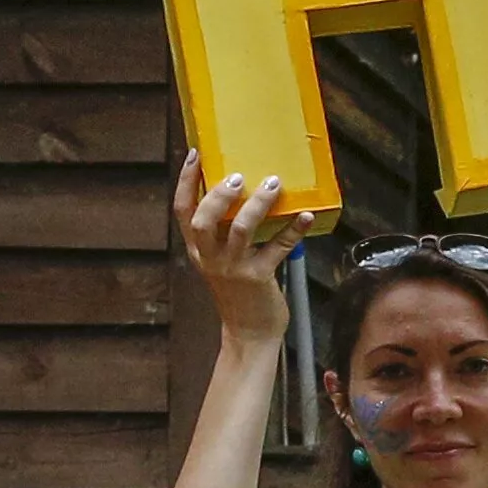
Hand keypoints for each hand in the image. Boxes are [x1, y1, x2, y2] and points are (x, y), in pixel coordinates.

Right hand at [173, 155, 308, 348]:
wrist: (249, 334)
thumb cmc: (239, 292)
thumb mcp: (221, 262)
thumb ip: (226, 234)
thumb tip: (248, 194)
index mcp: (198, 249)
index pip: (182, 211)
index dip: (185, 181)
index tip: (194, 154)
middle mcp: (210, 257)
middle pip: (204, 219)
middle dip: (219, 194)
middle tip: (238, 176)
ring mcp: (234, 268)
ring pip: (241, 230)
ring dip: (258, 204)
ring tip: (274, 184)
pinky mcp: (259, 278)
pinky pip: (278, 248)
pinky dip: (293, 229)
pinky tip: (306, 215)